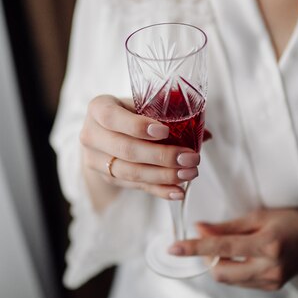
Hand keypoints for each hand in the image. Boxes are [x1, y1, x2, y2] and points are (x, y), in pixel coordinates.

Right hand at [80, 95, 200, 200]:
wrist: (104, 135)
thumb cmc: (127, 114)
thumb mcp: (140, 106)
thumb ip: (168, 115)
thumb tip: (206, 134)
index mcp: (98, 109)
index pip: (112, 118)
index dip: (137, 126)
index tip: (165, 131)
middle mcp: (91, 135)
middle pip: (126, 150)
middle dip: (161, 156)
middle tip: (190, 157)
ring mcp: (96, 160)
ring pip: (130, 172)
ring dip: (163, 175)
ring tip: (190, 173)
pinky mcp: (107, 179)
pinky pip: (136, 186)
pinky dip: (159, 190)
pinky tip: (178, 191)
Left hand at [168, 208, 297, 289]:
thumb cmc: (292, 221)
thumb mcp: (260, 216)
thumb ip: (228, 226)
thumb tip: (199, 228)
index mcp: (267, 244)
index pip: (221, 247)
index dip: (194, 247)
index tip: (173, 248)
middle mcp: (269, 267)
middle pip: (220, 271)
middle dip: (207, 258)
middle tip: (211, 241)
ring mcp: (271, 281)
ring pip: (228, 279)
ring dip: (219, 264)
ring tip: (231, 247)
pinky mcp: (272, 287)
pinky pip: (240, 282)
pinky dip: (233, 269)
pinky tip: (242, 256)